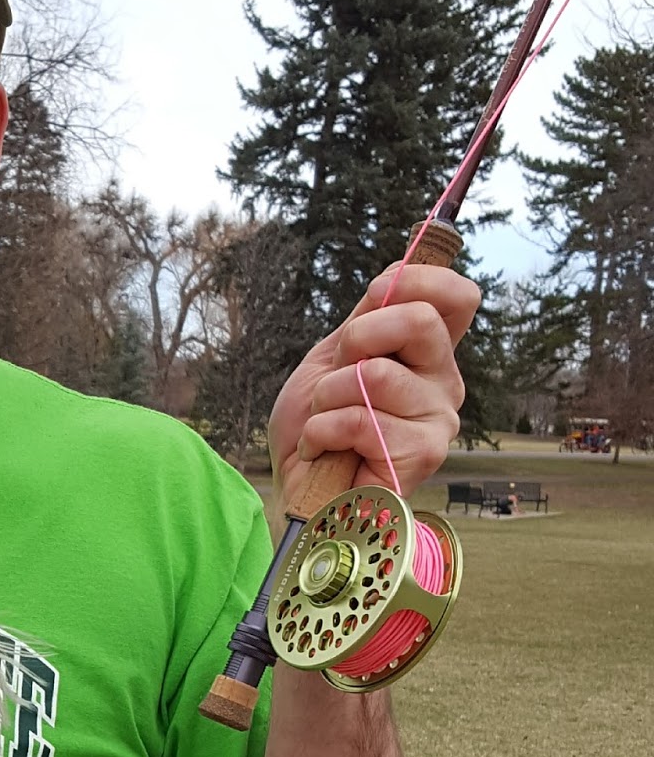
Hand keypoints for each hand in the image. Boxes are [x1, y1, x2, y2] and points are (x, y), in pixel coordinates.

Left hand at [269, 263, 479, 505]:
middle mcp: (444, 384)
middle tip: (337, 375)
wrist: (296, 486)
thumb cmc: (315, 425)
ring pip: (375, 375)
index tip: (375, 294)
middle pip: (421, 320)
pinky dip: (321, 433)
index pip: (459, 297)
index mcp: (428, 355)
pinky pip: (358, 420)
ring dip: (328, 397)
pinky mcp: (421, 456)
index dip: (419, 279)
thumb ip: (367, 318)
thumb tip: (399, 270)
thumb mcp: (333, 358)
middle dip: (356, 339)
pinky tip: (326, 452)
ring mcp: (438, 422)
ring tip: (326, 423)